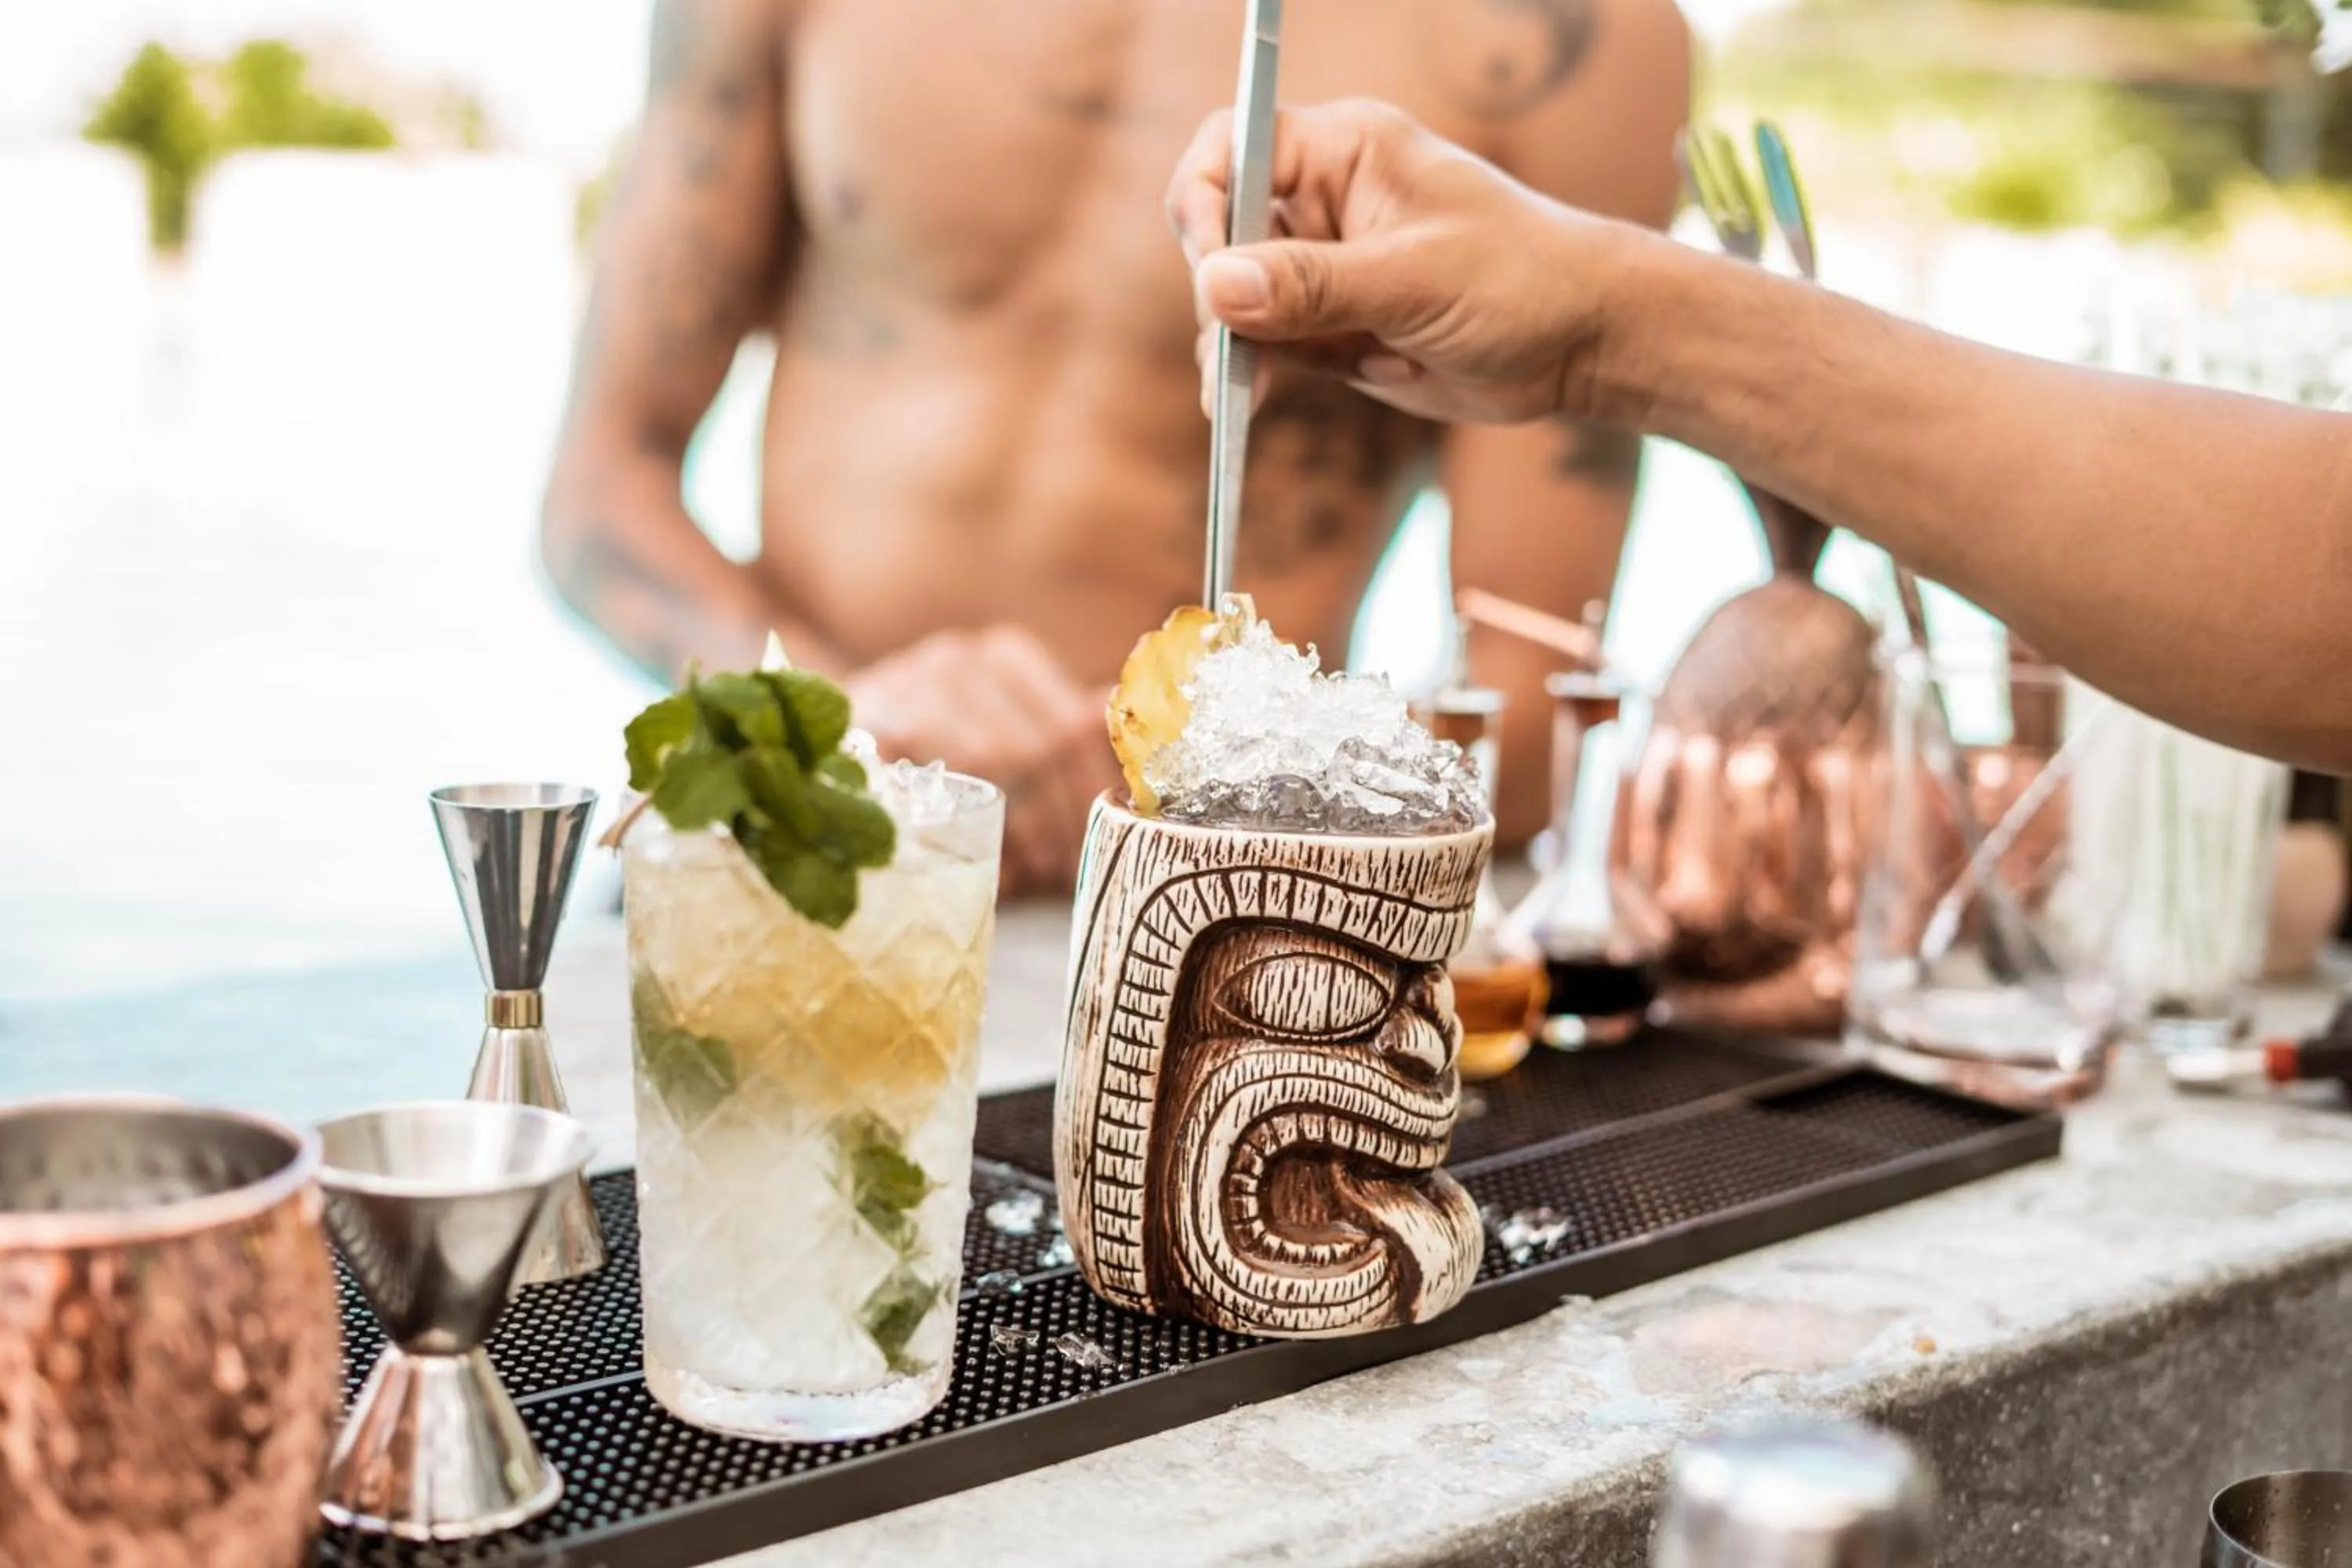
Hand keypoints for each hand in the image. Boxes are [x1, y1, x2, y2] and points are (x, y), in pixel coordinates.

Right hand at [844, 626, 1114, 894]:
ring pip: (986, 758)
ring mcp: (907, 685)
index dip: (1091, 788)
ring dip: (1015, 823)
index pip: (1072, 723)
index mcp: (1004, 656)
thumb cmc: (933, 753)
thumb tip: (1113, 705)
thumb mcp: (1005, 734)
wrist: (822, 743)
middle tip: (1062, 867)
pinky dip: (953, 823)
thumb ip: (1061, 728)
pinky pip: (925, 775)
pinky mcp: (863, 724)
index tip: (1100, 835)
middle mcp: (958, 659)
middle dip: (1059, 815)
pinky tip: (972, 857)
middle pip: (1035, 744)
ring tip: (1027, 869)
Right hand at [1167, 99, 1636, 426]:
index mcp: (1344, 151)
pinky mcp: (1329, 326)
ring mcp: (1322, 267)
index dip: (1207, 201)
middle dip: (1216, 289)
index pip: (1235, 147)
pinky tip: (1244, 405)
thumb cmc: (1520, 280)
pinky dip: (1249, 375)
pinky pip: (1264, 345)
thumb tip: (1217, 287)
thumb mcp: (1414, 279)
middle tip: (1232, 345)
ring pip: (1235, 297)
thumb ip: (1313, 284)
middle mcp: (1323, 201)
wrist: (1579, 344)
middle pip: (1220, 228)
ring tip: (1238, 393)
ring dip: (1228, 344)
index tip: (1214, 268)